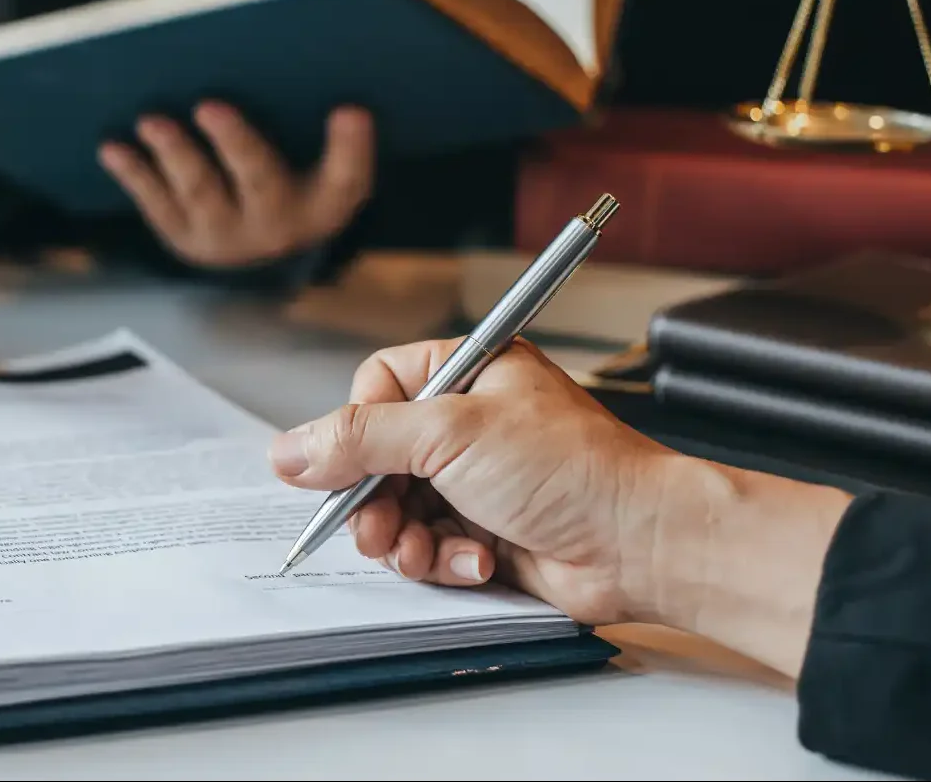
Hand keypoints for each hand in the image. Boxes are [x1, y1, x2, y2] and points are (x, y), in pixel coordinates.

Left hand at [98, 102, 373, 269]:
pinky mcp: (184, 238)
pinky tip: (112, 149)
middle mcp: (278, 226)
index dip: (351, 147)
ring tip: (151, 122)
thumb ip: (323, 123)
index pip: (347, 177)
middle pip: (260, 180)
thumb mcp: (321, 159)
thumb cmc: (296, 176)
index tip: (352, 109)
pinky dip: (134, 174)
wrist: (260, 241)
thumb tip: (310, 70)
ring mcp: (226, 236)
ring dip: (174, 154)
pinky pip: (156, 205)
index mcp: (324, 203)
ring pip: (200, 193)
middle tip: (210, 106)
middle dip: (235, 143)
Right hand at [268, 339, 853, 674]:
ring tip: (423, 549)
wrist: (641, 543)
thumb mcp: (449, 434)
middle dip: (373, 498)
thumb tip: (289, 450)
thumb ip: (360, 438)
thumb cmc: (574, 469)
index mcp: (468, 371)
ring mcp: (478, 478)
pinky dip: (443, 559)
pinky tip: (474, 559)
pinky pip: (431, 545)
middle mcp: (471, 421)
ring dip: (404, 537)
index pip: (376, 387)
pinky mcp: (487, 530)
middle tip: (375, 524)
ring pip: (398, 508)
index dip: (357, 428)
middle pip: (377, 456)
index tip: (347, 463)